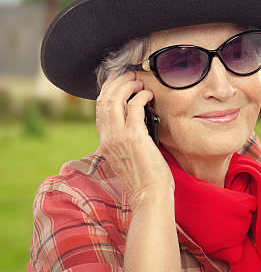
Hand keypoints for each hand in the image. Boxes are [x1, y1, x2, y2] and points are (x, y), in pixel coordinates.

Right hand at [96, 71, 173, 209]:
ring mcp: (118, 137)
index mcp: (106, 142)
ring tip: (139, 81)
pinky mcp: (134, 137)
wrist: (149, 196)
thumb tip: (141, 119)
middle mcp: (108, 138)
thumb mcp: (131, 156)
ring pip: (114, 100)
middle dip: (116, 83)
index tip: (121, 82)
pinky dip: (141, 96)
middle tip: (131, 75)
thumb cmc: (147, 179)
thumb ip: (129, 139)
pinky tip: (149, 95)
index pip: (100, 110)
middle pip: (103, 100)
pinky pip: (133, 106)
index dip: (109, 91)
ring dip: (127, 86)